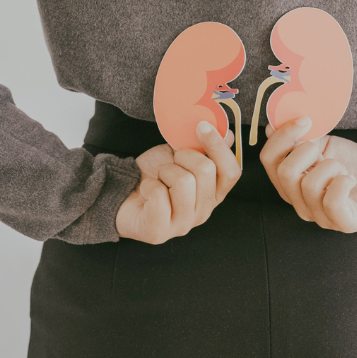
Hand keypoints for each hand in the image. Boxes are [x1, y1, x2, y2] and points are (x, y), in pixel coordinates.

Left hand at [115, 122, 240, 243]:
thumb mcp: (181, 154)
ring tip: (159, 178)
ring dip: (165, 171)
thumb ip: (205, 147)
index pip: (231, 172)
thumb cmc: (156, 174)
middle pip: (206, 170)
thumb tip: (228, 134)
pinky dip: (149, 184)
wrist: (124, 191)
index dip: (219, 147)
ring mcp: (183, 225)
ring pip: (184, 182)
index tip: (202, 126)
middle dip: (184, 156)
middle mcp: (203, 212)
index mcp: (214, 193)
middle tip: (172, 162)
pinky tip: (147, 190)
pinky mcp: (160, 232)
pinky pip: (159, 195)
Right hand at [259, 116, 356, 232]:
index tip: (305, 120)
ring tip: (341, 168)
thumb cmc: (350, 163)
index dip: (281, 137)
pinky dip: (342, 183)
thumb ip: (299, 139)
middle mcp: (298, 202)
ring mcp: (318, 216)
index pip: (268, 159)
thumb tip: (272, 126)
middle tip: (324, 152)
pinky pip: (332, 202)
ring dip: (330, 166)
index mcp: (289, 182)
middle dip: (307, 151)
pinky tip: (349, 179)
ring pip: (309, 185)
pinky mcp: (341, 223)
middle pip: (284, 172)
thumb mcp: (322, 145)